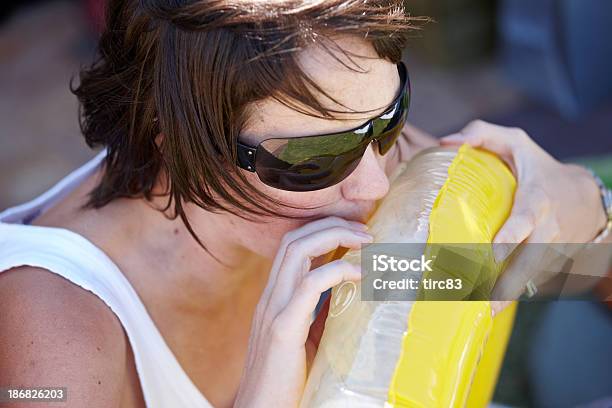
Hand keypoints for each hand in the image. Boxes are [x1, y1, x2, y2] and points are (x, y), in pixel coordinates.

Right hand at [233, 216, 371, 407]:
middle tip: (366, 230)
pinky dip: (338, 270)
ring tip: (366, 242)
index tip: (355, 233)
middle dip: (332, 225)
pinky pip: (310, 285)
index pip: (292, 244)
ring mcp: (273, 309)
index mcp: (275, 296)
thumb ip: (319, 312)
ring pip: (297, 250)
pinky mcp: (283, 327)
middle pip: (294, 238)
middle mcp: (270, 296)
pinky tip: (360, 275)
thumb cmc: (286, 379)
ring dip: (335, 237)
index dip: (323, 229)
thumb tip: (349, 292)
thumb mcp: (305, 337)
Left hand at [441, 120, 607, 311]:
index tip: (496, 251)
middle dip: (508, 283)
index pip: (524, 221)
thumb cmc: (539, 168)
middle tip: (485, 302)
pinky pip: (530, 282)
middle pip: (528, 262)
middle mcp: (546, 231)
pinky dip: (513, 294)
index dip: (512, 236)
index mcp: (535, 202)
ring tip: (485, 312)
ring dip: (508, 295)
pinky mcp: (550, 264)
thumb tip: (446, 142)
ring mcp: (550, 251)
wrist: (585, 196)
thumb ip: (483, 134)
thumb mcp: (517, 142)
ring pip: (530, 278)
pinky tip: (490, 308)